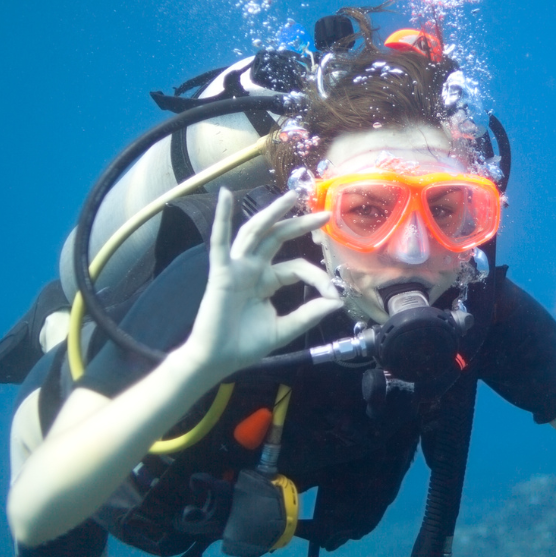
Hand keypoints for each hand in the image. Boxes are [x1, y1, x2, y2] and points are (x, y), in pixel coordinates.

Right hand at [181, 189, 343, 378]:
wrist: (218, 360)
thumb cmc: (245, 345)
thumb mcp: (286, 328)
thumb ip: (309, 314)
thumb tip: (337, 301)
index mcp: (267, 280)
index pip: (297, 268)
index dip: (318, 277)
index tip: (335, 293)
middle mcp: (252, 269)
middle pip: (278, 238)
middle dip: (301, 224)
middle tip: (324, 214)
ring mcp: (236, 268)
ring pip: (256, 232)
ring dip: (273, 213)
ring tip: (291, 196)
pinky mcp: (221, 272)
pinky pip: (220, 242)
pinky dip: (221, 218)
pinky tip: (225, 197)